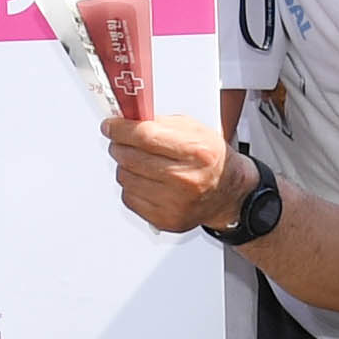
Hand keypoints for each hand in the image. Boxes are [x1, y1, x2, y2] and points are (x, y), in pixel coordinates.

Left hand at [104, 109, 234, 233]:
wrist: (228, 193)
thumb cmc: (211, 160)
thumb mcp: (195, 130)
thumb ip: (161, 122)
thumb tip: (128, 119)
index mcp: (196, 152)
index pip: (145, 136)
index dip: (121, 129)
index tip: (110, 125)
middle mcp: (186, 179)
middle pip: (130, 158)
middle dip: (119, 145)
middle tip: (121, 141)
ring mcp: (174, 203)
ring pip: (125, 178)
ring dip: (125, 166)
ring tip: (141, 162)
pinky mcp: (164, 220)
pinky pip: (129, 198)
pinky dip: (132, 186)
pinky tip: (146, 181)